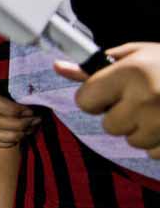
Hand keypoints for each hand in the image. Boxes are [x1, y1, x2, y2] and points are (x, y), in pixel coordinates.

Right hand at [0, 64, 40, 147]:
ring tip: (32, 128)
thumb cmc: (13, 68)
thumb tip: (34, 97)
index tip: (31, 111)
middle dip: (17, 124)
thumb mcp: (14, 67)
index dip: (11, 109)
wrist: (4, 73)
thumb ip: (21, 77)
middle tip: (36, 121)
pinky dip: (9, 142)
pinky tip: (23, 135)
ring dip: (14, 135)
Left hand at [55, 42, 159, 157]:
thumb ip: (96, 67)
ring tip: (158, 108)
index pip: (85, 101)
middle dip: (120, 114)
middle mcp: (145, 99)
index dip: (94, 97)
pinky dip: (158, 141)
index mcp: (130, 73)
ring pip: (130, 141)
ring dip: (140, 129)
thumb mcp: (136, 54)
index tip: (106, 92)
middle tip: (141, 97)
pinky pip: (152, 152)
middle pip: (108, 125)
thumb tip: (58, 68)